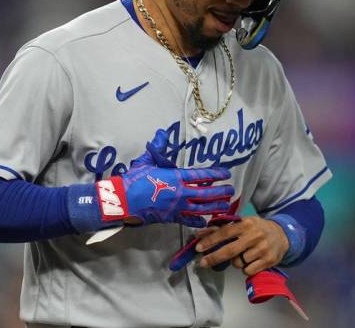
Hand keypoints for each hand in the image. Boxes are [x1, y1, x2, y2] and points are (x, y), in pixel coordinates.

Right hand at [96, 130, 233, 227]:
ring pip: (201, 208)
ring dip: (214, 207)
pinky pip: (188, 220)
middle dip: (220, 192)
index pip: (200, 176)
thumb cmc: (134, 180)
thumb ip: (158, 148)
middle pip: (205, 194)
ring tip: (225, 205)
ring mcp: (176, 207)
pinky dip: (198, 221)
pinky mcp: (170, 218)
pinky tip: (206, 222)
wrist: (123, 201)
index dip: (215, 174)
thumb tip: (162, 133)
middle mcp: (180, 193)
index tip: (226, 173)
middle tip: (231, 190)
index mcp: (175, 177)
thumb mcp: (146, 160)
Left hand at [195, 216, 288, 274]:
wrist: (282, 235)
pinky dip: (245, 268)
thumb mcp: (242, 223)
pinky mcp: (268, 261)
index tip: (199, 248)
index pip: (225, 232)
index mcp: (246, 224)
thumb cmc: (257, 229)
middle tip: (203, 262)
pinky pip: (248, 271)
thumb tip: (200, 234)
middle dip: (214, 257)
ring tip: (242, 254)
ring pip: (238, 263)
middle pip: (230, 250)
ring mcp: (262, 249)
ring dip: (235, 262)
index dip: (210, 241)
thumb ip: (222, 228)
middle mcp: (255, 236)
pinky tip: (250, 261)